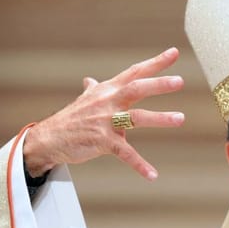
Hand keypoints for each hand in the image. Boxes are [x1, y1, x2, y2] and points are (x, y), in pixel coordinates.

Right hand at [23, 47, 185, 179]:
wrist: (48, 139)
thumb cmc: (70, 119)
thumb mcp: (84, 100)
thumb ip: (93, 89)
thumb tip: (90, 80)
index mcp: (108, 91)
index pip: (134, 72)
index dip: (155, 63)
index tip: (174, 53)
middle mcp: (108, 102)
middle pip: (136, 88)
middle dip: (158, 84)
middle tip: (179, 81)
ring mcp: (105, 121)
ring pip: (136, 117)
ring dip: (159, 118)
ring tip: (180, 118)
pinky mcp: (102, 141)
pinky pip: (125, 153)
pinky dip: (139, 165)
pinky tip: (152, 175)